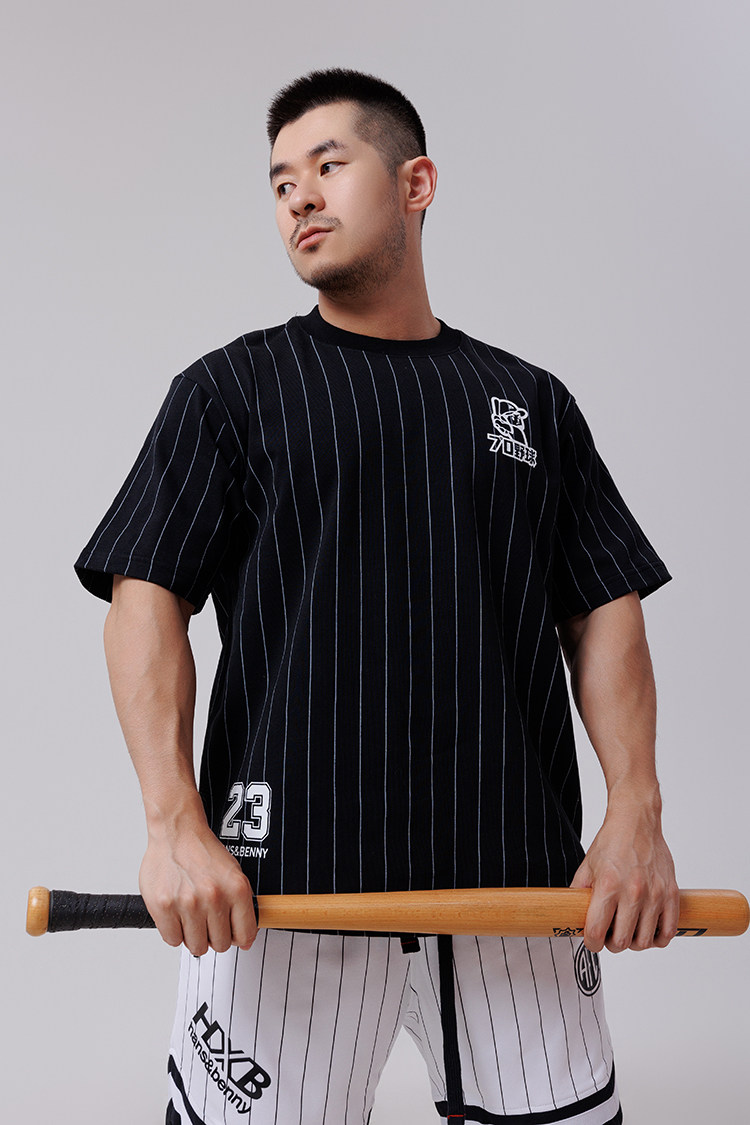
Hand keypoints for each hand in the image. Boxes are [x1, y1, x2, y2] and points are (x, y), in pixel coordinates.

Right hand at [139, 806, 257, 956]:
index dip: (239, 938)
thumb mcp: (233, 874)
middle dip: (215, 937)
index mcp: (236, 889)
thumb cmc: (202, 851)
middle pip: (220, 944)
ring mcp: (188, 903)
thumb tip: (244, 938)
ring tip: (192, 918)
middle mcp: (213, 897)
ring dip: (194, 936)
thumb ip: (240, 906)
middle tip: (209, 924)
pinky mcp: (164, 906)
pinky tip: (177, 917)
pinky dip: (175, 933)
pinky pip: (172, 939)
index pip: (245, 934)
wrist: (177, 832)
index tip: (235, 937)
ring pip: (196, 946)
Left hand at [570, 788, 679, 953]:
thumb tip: (572, 916)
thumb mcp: (587, 866)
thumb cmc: (611, 842)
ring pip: (645, 941)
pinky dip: (657, 938)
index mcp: (608, 886)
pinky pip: (668, 931)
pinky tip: (648, 930)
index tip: (592, 940)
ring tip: (628, 931)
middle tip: (609, 935)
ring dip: (634, 943)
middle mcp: (633, 892)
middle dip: (612, 944)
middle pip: (622, 942)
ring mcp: (655, 894)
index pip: (597, 931)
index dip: (592, 943)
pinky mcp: (671, 894)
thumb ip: (579, 893)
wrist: (636, 822)